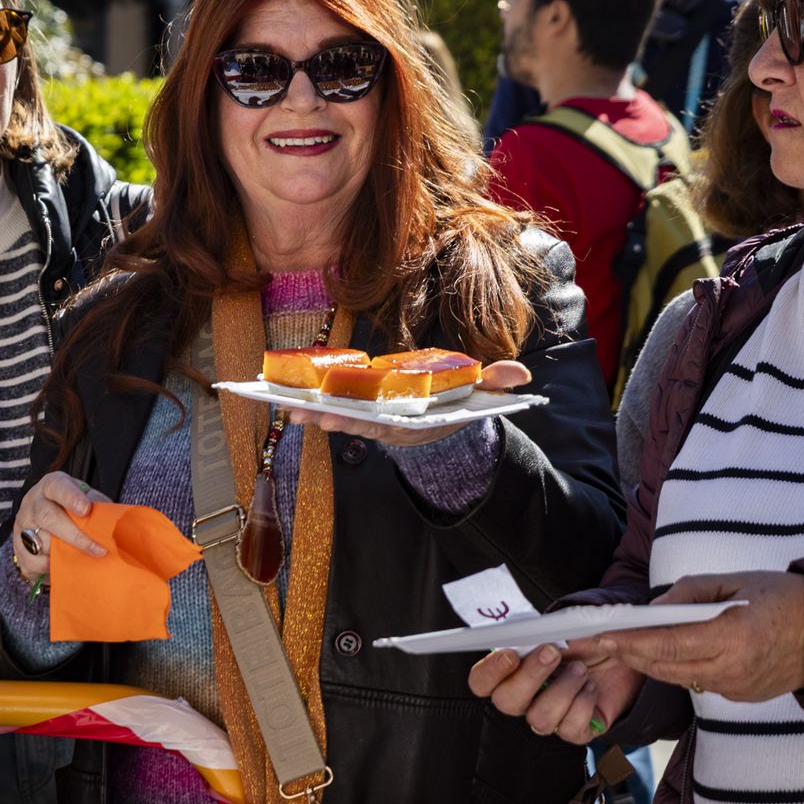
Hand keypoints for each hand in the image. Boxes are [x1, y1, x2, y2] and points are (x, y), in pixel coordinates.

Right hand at [10, 472, 110, 581]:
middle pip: (48, 517)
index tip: (86, 510)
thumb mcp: (86, 499)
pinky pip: (32, 561)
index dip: (71, 498)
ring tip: (83, 559)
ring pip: (40, 542)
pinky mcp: (17, 546)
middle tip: (98, 550)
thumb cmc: (72, 508)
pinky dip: (48, 567)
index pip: (58, 487)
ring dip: (63, 553)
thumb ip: (98, 506)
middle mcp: (33, 502)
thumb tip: (115, 523)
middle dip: (75, 536)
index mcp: (51, 485)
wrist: (43, 520)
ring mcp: (23, 524)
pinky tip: (61, 565)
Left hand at [287, 360, 530, 446]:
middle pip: (353, 422)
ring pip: (338, 418)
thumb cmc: (459, 406)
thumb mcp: (480, 395)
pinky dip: (309, 407)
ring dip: (309, 413)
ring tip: (282, 407)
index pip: (383, 422)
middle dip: (325, 418)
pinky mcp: (361, 413)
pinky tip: (285, 401)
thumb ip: (497, 384)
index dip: (357, 420)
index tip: (332, 417)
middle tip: (298, 413)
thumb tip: (521, 376)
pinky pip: (332, 410)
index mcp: (412, 421)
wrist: (445, 428)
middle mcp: (388, 424)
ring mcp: (372, 420)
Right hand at [468, 642, 643, 744]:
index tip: (510, 653)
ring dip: (563, 689)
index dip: (489, 671)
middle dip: (530, 677)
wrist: (619, 656)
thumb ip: (538, 633)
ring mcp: (549, 716)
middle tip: (552, 653)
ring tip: (581, 669)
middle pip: (506, 702)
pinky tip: (591, 687)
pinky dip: (584, 704)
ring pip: (539, 718)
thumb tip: (528, 633)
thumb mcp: (560, 629)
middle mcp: (525, 697)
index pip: (481, 681)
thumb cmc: (584, 642)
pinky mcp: (574, 730)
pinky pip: (570, 729)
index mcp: (512, 671)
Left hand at [591, 571, 803, 701]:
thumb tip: (652, 609)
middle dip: (631, 655)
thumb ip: (688, 594)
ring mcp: (737, 688)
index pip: (668, 644)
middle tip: (603, 641)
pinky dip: (678, 670)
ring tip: (626, 646)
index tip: (604, 636)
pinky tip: (664, 655)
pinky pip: (699, 683)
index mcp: (732, 636)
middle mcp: (732, 669)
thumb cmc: (782, 597)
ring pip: (679, 679)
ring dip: (650, 664)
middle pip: (666, 667)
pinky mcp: (741, 696)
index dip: (632, 642)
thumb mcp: (734, 581)